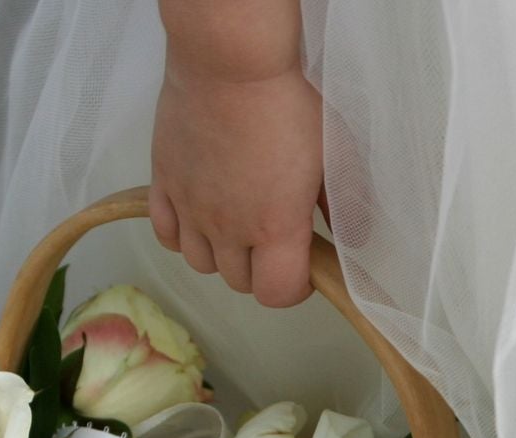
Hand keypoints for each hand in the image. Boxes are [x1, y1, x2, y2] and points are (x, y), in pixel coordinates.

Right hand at [150, 63, 322, 306]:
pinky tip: (200, 216)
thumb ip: (341, 205)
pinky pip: (166, 233)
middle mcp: (229, 227)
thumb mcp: (333, 156)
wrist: (231, 64)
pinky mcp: (164, 182)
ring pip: (200, 262)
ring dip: (222, 255)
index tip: (304, 267)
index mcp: (276, 227)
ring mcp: (191, 207)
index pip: (277, 294)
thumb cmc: (288, 103)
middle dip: (261, 269)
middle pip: (239, 281)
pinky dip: (183, 235)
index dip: (294, 289)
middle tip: (274, 238)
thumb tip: (351, 236)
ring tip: (238, 227)